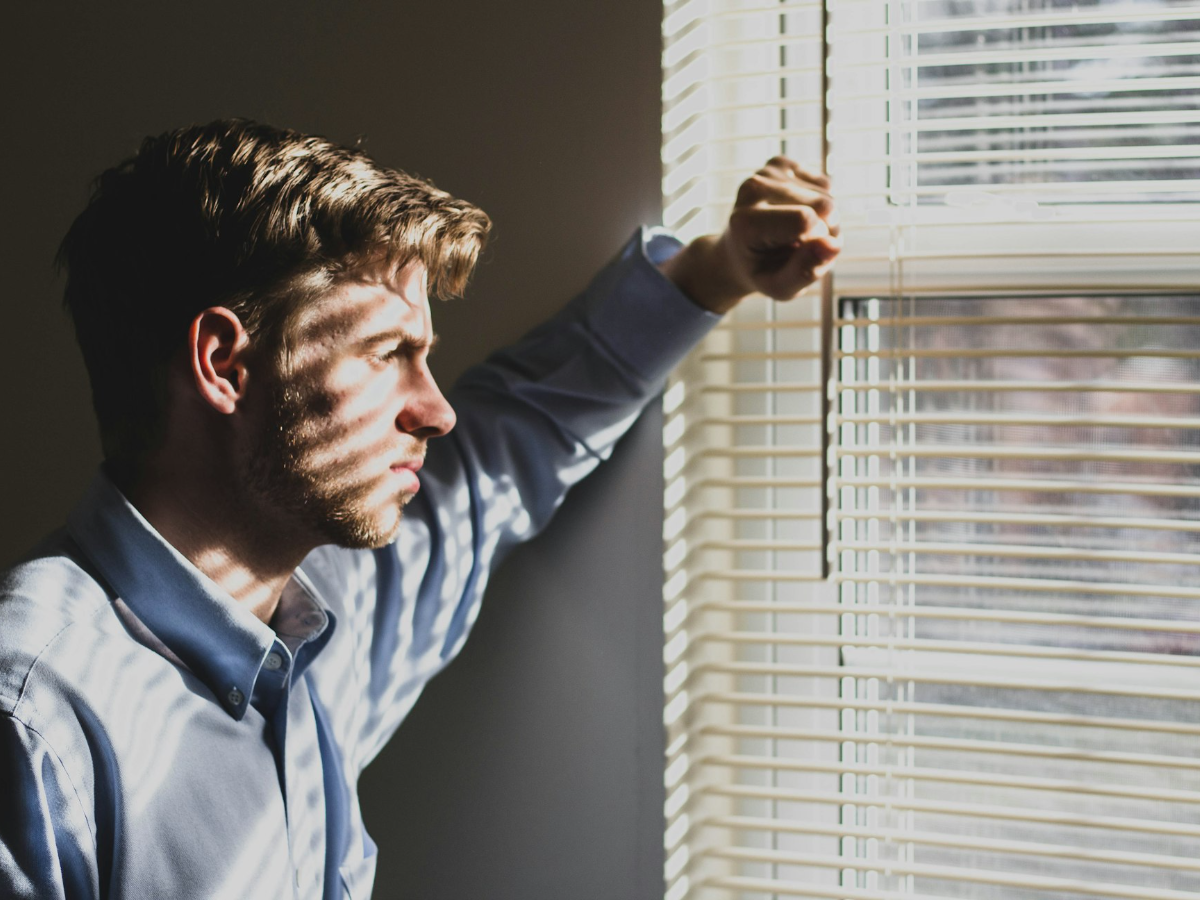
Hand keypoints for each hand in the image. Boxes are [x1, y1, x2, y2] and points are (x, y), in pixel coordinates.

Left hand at [659, 156, 840, 313]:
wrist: (738, 253)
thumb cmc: (761, 272)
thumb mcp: (779, 288)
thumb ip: (804, 272)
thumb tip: (832, 245)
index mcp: (746, 222)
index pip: (806, 220)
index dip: (818, 242)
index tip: (803, 255)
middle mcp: (752, 189)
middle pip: (824, 205)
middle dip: (826, 231)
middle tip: (803, 248)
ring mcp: (765, 172)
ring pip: (827, 195)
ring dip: (824, 221)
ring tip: (799, 235)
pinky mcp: (779, 164)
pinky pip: (824, 183)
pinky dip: (819, 203)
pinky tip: (798, 214)